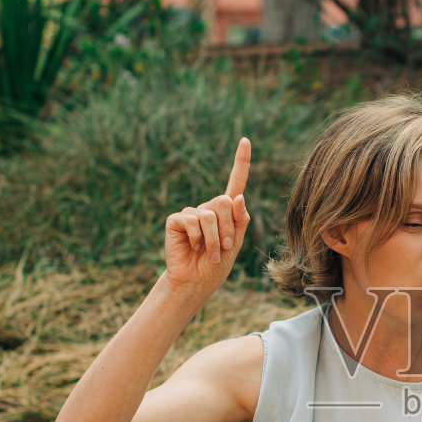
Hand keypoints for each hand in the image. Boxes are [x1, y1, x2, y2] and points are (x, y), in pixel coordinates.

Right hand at [164, 138, 251, 293]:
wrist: (196, 281)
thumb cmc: (216, 264)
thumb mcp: (236, 243)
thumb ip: (240, 221)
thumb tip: (239, 197)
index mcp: (226, 211)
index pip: (235, 182)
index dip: (241, 162)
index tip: (245, 140)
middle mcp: (208, 208)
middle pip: (225, 202)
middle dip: (229, 228)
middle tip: (225, 247)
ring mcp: (191, 212)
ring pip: (210, 214)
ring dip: (215, 239)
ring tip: (211, 253)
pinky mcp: (176, 220)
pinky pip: (192, 221)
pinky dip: (197, 239)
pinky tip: (193, 248)